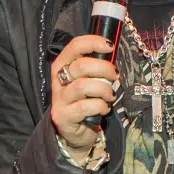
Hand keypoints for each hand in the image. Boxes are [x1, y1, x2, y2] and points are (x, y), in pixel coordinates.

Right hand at [49, 34, 119, 155]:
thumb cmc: (85, 100)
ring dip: (103, 90)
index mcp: (62, 66)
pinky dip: (100, 106)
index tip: (110, 47)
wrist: (76, 131)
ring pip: (83, 86)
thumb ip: (95, 67)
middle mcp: (58, 80)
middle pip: (81, 66)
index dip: (93, 42)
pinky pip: (85, 107)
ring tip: (110, 96)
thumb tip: (113, 54)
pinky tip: (104, 109)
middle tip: (115, 76)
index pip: (74, 46)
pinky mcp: (63, 116)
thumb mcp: (88, 80)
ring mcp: (59, 99)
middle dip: (104, 69)